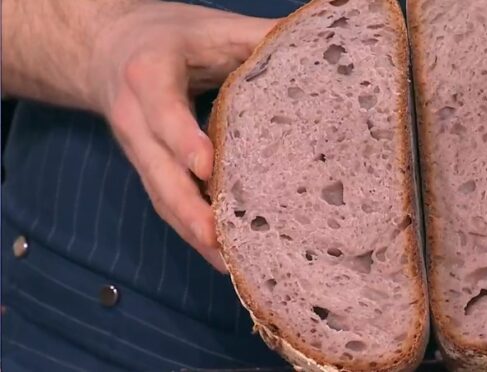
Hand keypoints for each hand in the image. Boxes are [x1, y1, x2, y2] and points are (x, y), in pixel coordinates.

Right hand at [88, 2, 277, 270]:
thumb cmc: (167, 36)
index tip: (207, 167)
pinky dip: (191, 230)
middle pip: (157, 172)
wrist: (106, 49)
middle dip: (187, 210)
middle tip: (219, 241)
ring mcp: (138, 150)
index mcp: (148, 75)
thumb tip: (314, 43)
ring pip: (160, 197)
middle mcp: (136, 119)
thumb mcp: (209, 26)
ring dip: (191, 232)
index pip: (163, 110)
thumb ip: (255, 35)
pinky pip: (166, 203)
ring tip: (228, 263)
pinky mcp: (148, 169)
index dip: (183, 139)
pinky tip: (220, 254)